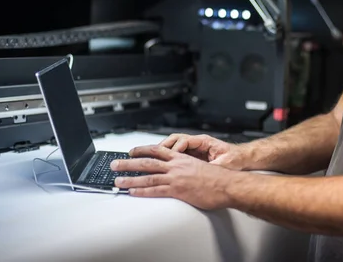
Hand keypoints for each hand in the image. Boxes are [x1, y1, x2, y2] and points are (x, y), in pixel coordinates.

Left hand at [111, 145, 235, 209]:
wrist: (227, 184)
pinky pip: (156, 190)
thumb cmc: (218, 177)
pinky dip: (142, 190)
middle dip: (129, 163)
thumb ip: (187, 167)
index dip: (142, 150)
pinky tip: (133, 192)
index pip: (157, 151)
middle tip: (115, 164)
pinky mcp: (177, 190)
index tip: (131, 151)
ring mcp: (176, 178)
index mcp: (181, 157)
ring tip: (118, 181)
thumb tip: (182, 171)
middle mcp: (176, 165)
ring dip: (130, 178)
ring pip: (148, 176)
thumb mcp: (200, 166)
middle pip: (147, 162)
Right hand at [158, 133, 247, 169]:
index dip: (175, 149)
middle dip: (162, 147)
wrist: (242, 158)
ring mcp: (194, 147)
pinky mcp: (193, 154)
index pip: (184, 141)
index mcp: (204, 142)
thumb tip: (205, 173)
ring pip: (173, 145)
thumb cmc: (235, 159)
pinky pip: (177, 152)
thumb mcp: (224, 164)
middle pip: (174, 140)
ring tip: (151, 159)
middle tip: (152, 156)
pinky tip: (160, 164)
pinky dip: (168, 157)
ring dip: (162, 151)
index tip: (170, 158)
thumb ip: (213, 167)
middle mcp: (197, 142)